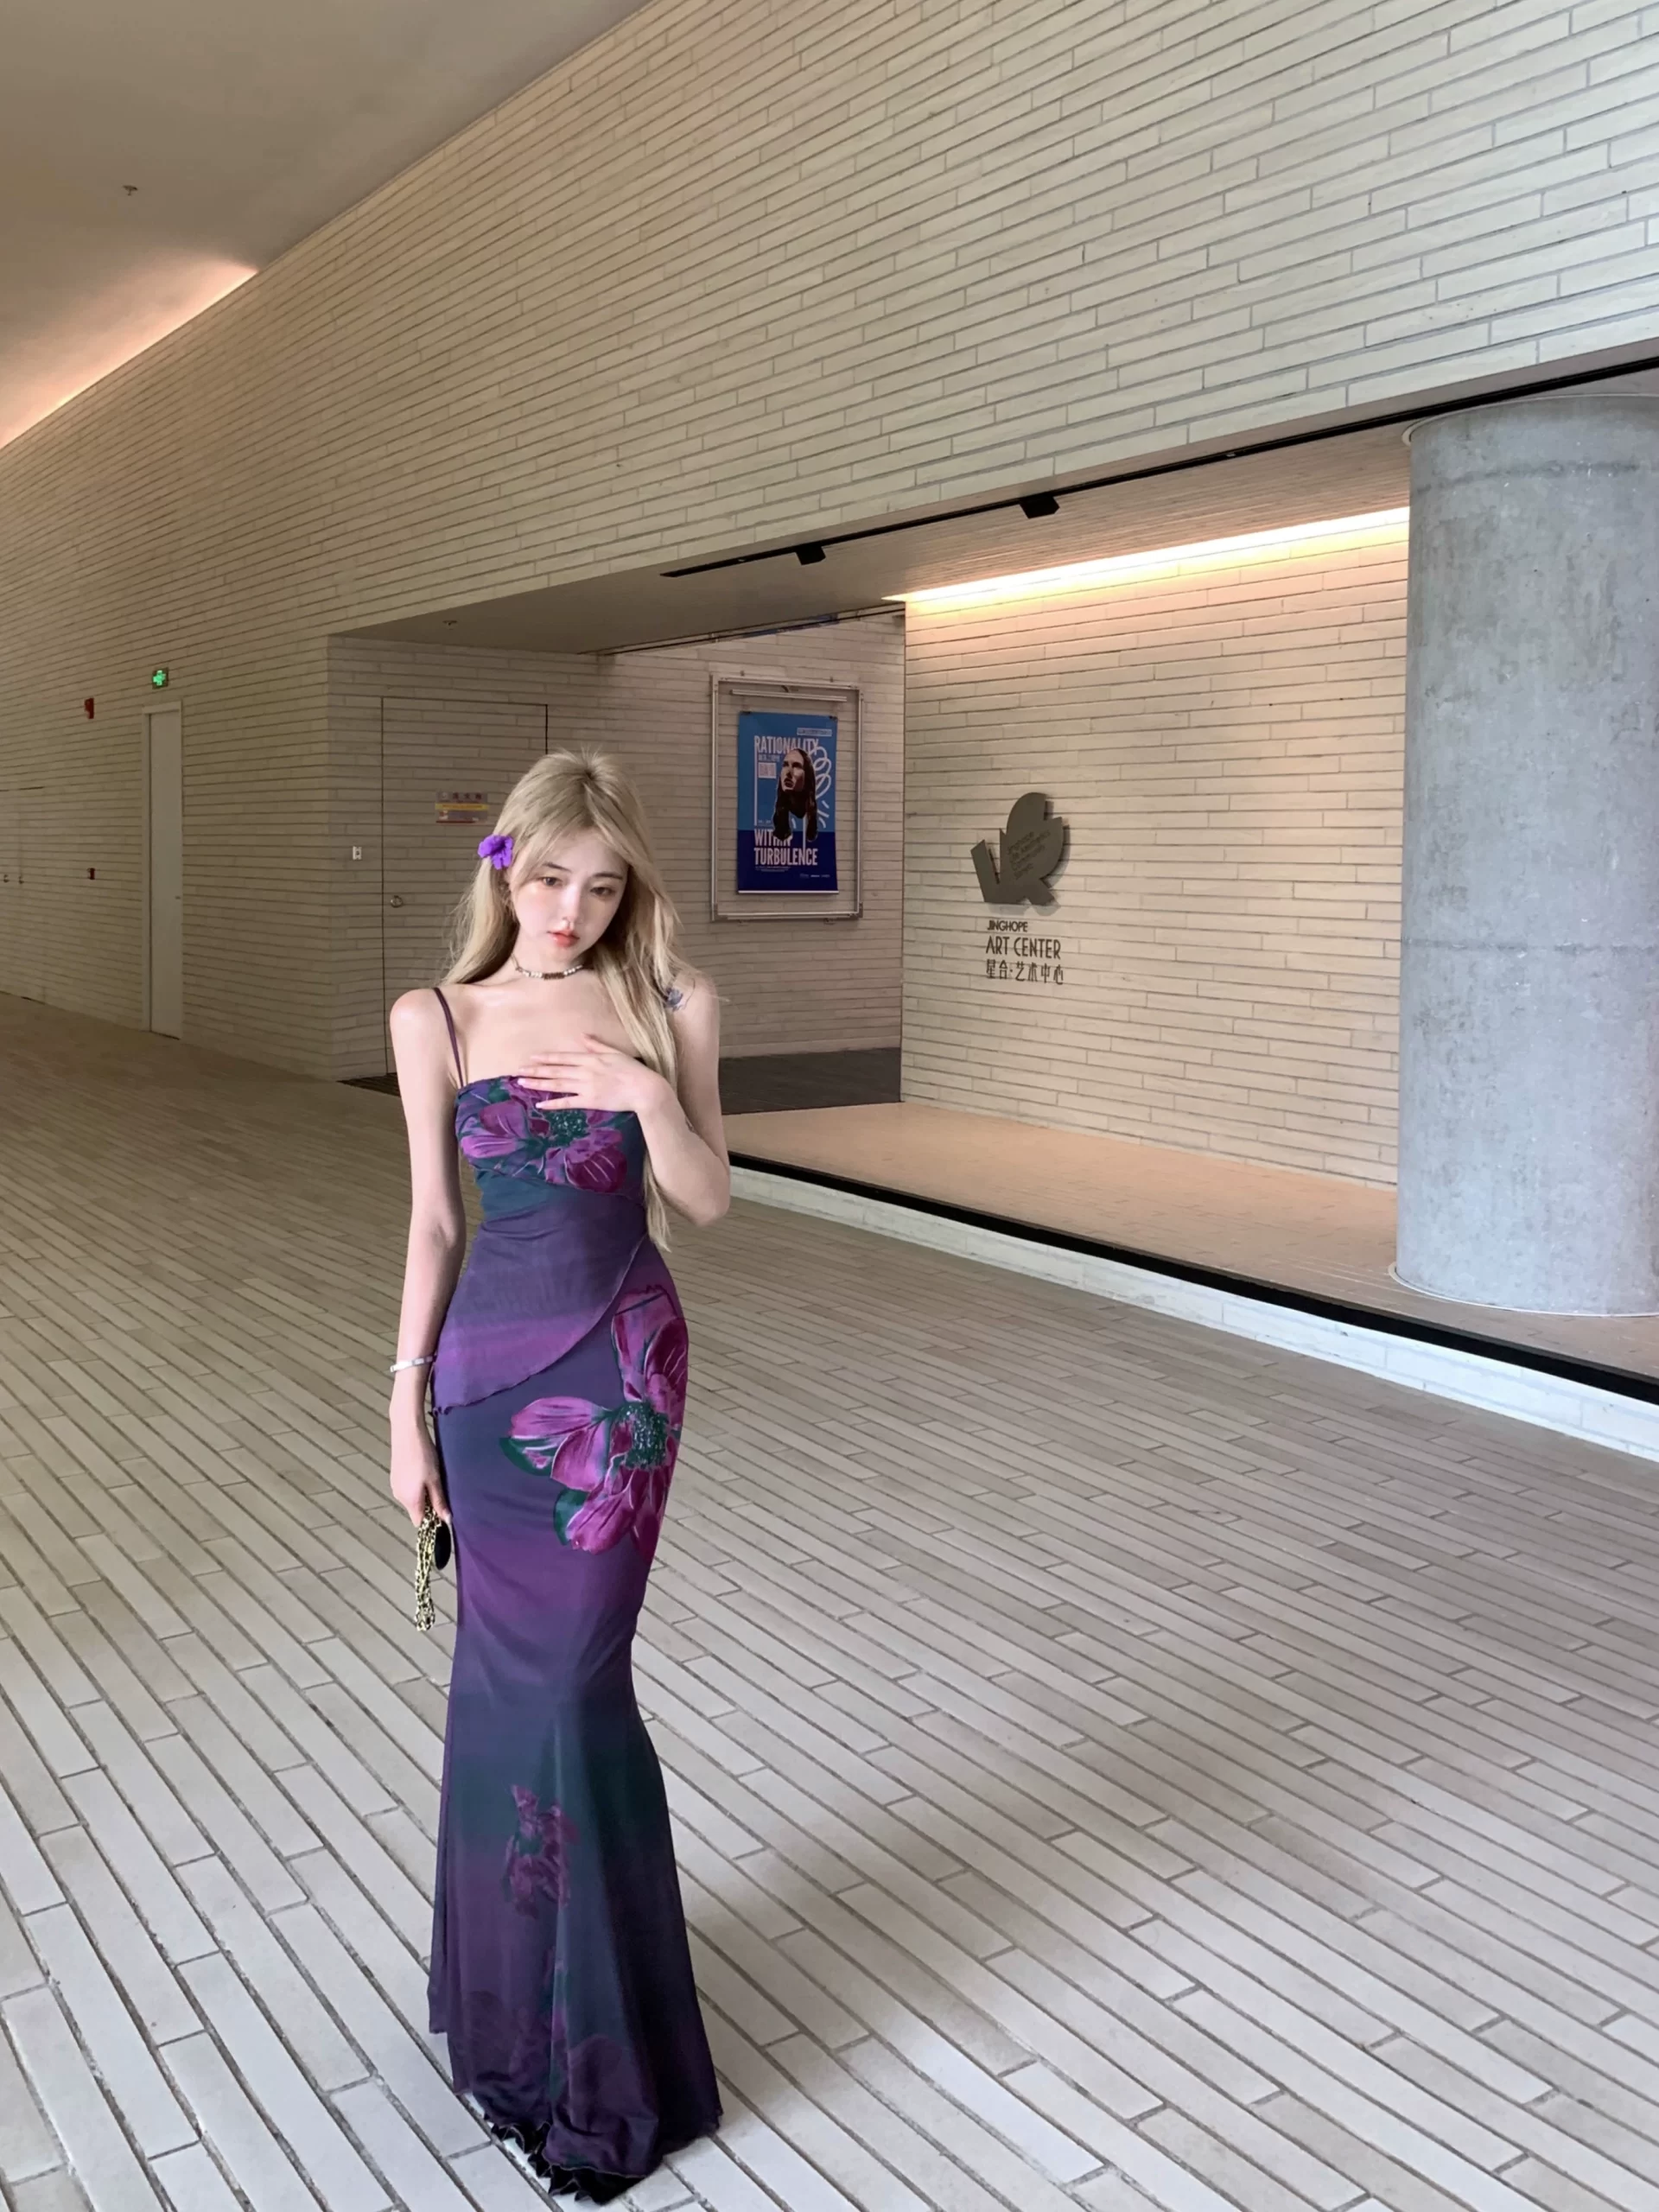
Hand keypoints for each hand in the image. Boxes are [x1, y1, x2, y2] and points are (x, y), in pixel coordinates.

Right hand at [390, 1427, 449, 1526]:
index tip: (442, 1511)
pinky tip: (422, 1472)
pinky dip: (415, 1487)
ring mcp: (395, 1486)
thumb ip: (439, 1502)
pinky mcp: (394, 1477)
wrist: (407, 1433)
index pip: (419, 1522)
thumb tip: (447, 1521)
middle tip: (440, 1489)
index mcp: (410, 1500)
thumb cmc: (424, 1457)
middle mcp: (399, 1497)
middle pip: (415, 1510)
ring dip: (422, 1495)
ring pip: (411, 1499)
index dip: (431, 1520)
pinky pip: (406, 1490)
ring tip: (432, 1478)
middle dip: (428, 1506)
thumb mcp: (435, 1480)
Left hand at [516, 1035, 668, 1117]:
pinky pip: (568, 1103)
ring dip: (538, 1083)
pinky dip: (553, 1103)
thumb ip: (597, 1045)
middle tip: (517, 1071)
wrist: (645, 1089)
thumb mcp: (615, 1053)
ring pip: (557, 1084)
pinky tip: (540, 1103)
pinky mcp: (590, 1101)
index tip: (531, 1058)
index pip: (563, 1057)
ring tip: (522, 1083)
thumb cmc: (633, 1070)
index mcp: (590, 1058)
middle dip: (535, 1070)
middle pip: (555, 1070)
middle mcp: (584, 1071)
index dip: (545, 1058)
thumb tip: (584, 1036)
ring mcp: (586, 1087)